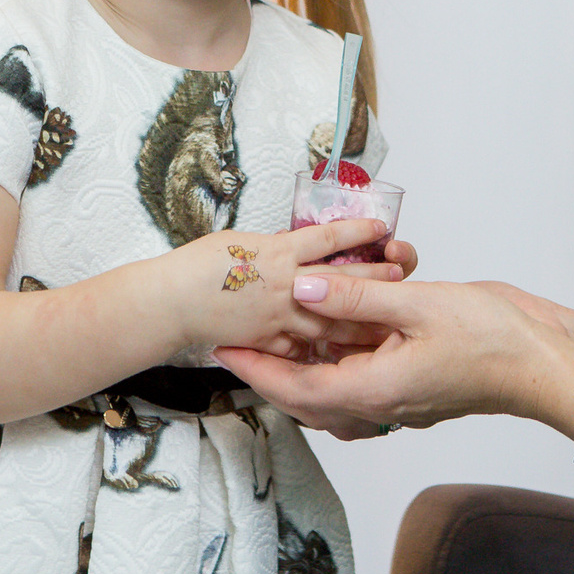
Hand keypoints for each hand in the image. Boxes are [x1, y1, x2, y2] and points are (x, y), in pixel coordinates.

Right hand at [173, 219, 395, 356]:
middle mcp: (285, 284)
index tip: (380, 226)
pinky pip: (302, 346)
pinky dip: (321, 347)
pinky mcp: (269, 340)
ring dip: (359, 316)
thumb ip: (277, 248)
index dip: (358, 231)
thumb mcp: (244, 242)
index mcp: (279, 252)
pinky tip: (339, 348)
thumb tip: (297, 246)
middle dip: (375, 275)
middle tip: (400, 270)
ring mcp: (280, 316)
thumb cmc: (200, 264)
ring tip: (384, 313)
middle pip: (342, 279)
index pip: (329, 238)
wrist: (173, 300)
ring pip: (331, 318)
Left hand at [216, 275, 560, 432]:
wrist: (542, 364)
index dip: (256, 371)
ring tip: (278, 341)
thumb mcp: (419, 303)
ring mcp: (400, 403)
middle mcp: (382, 405)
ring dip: (303, 373)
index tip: (225, 350)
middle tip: (241, 344)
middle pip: (308, 401)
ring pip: (333, 399)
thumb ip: (356, 297)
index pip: (296, 391)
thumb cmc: (491, 336)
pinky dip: (337, 369)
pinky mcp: (414, 392)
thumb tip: (302, 289)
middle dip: (271, 374)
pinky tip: (334, 341)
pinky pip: (360, 390)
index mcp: (376, 390)